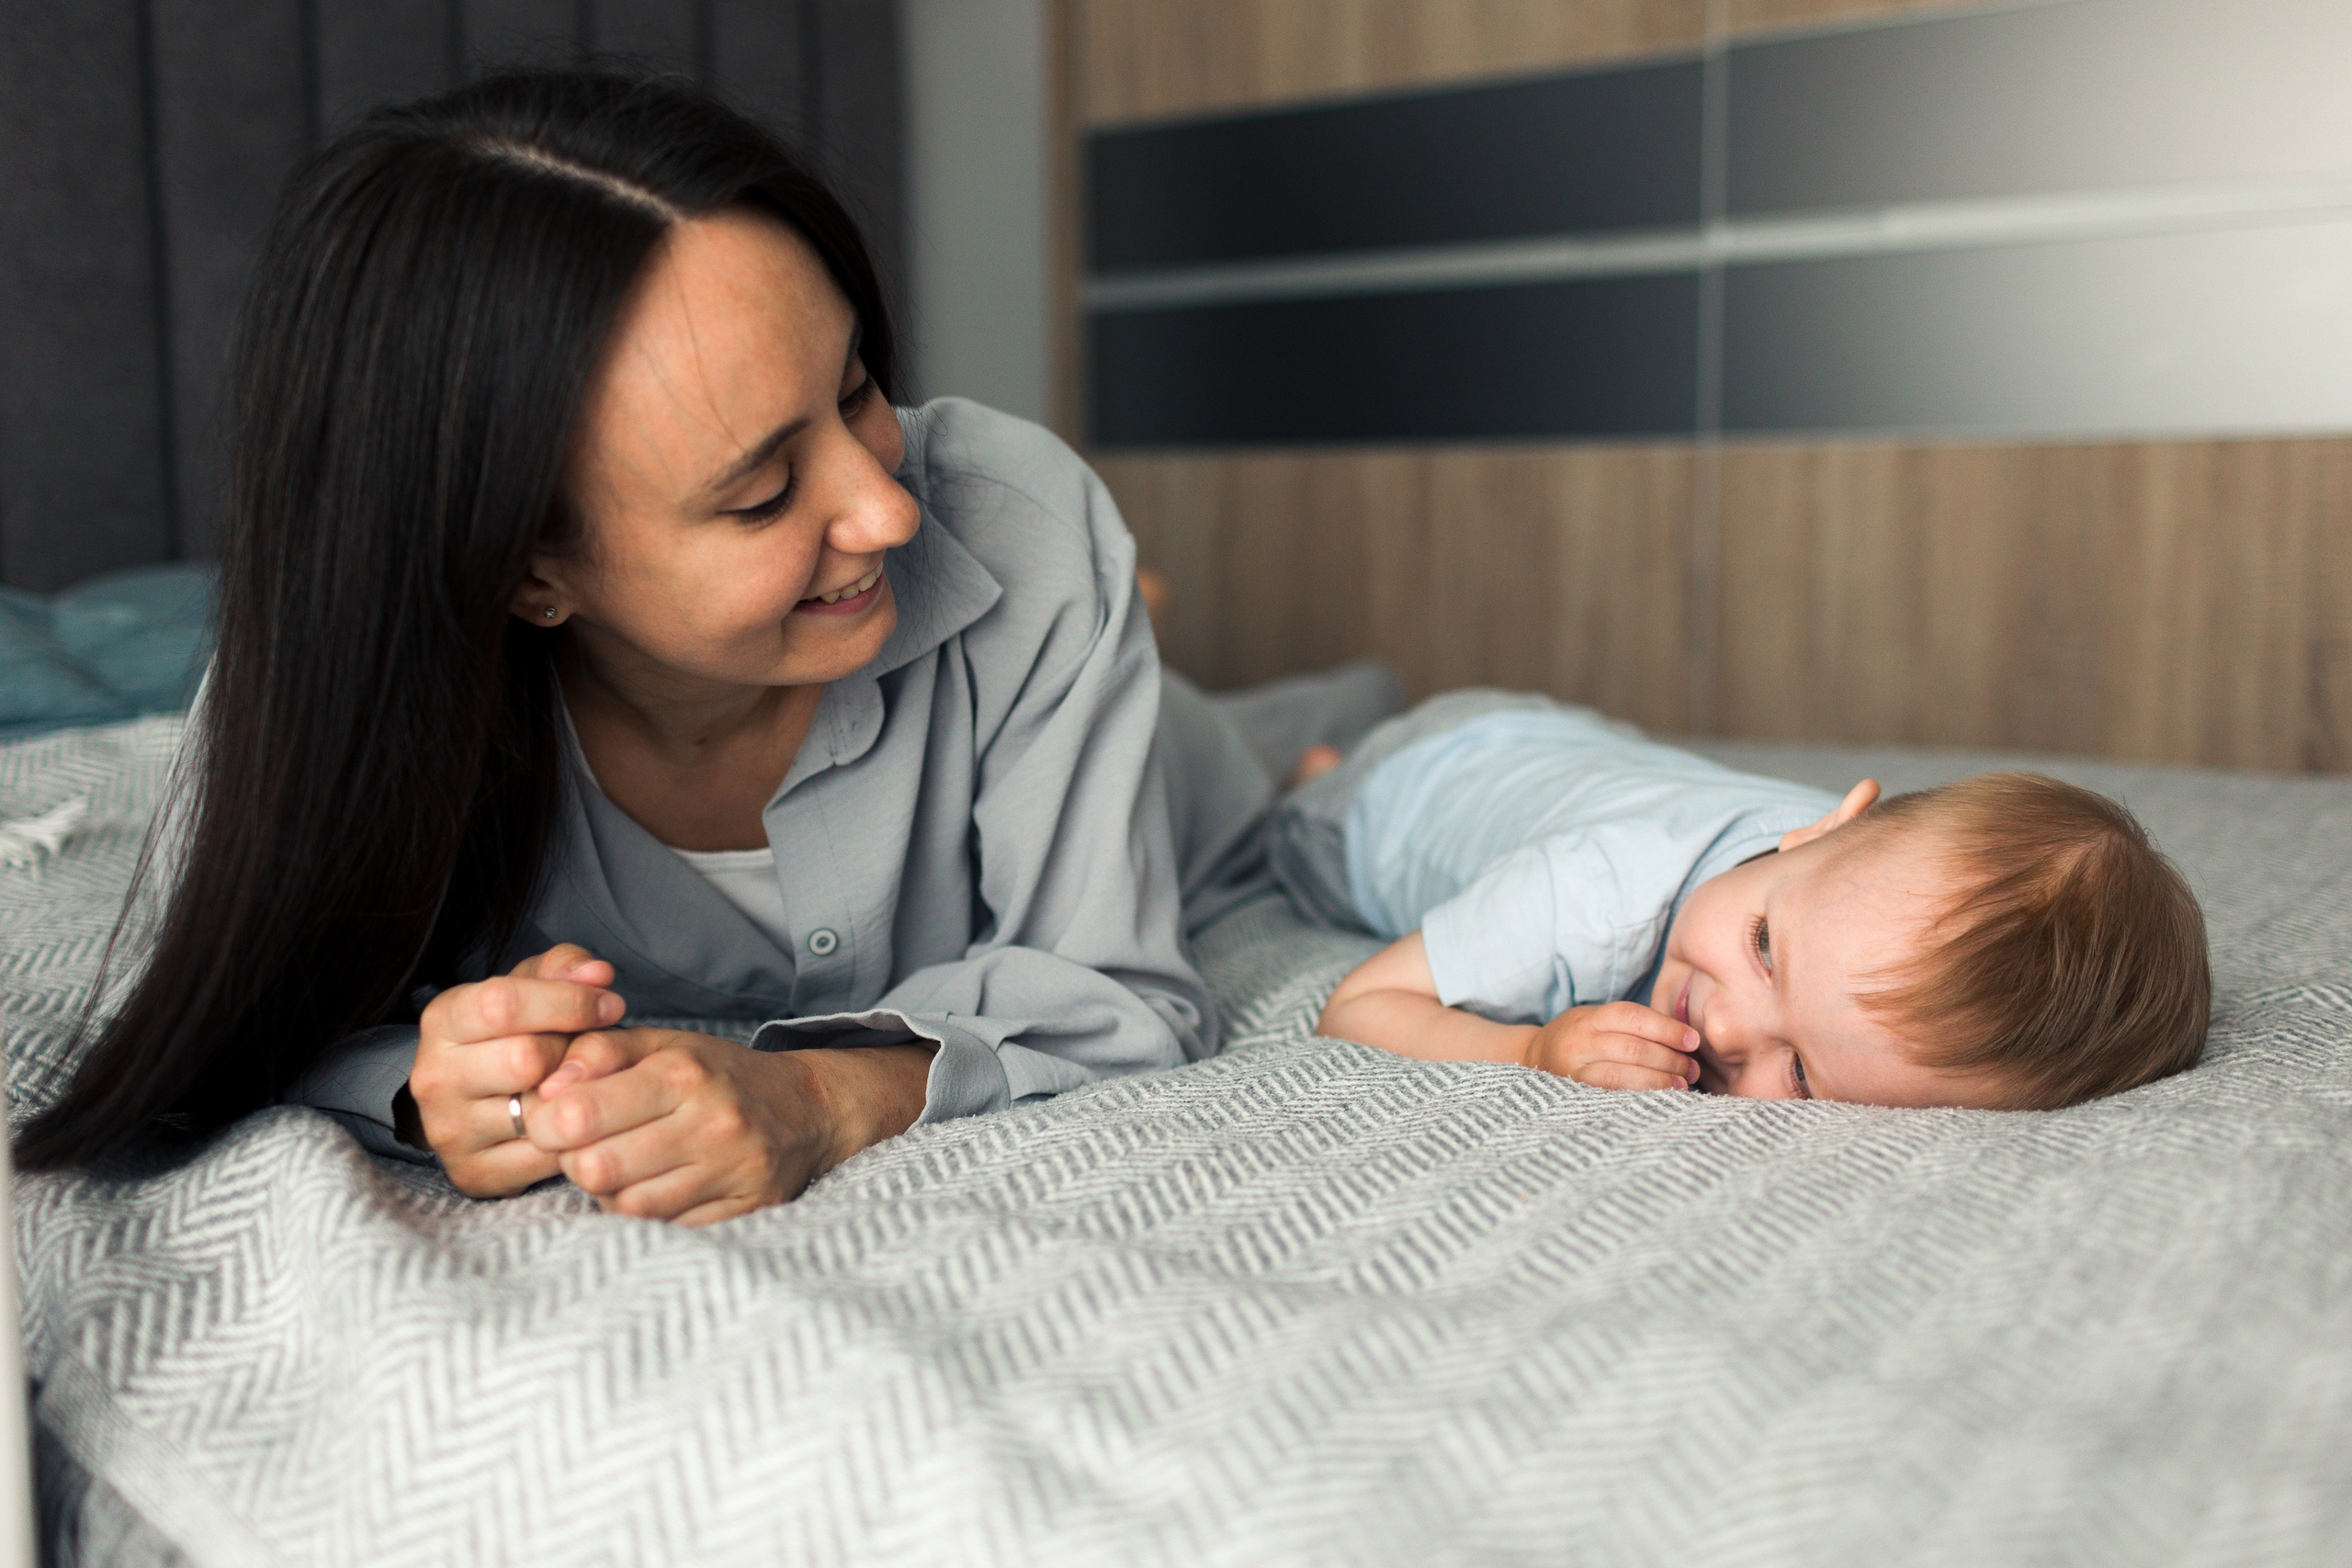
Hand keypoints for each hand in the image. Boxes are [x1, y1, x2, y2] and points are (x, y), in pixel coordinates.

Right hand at [409, 944, 625, 1196]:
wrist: (473, 1102)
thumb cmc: (514, 1033)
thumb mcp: (530, 986)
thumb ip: (564, 967)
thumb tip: (599, 974)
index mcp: (442, 1020)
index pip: (504, 1003)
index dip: (570, 1001)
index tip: (612, 1006)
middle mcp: (434, 1077)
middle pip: (527, 1059)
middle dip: (573, 1052)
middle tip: (593, 1053)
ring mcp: (449, 1131)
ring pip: (539, 1112)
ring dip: (578, 1097)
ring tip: (585, 1085)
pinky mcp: (474, 1174)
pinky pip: (547, 1156)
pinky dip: (576, 1138)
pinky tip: (580, 1119)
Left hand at [526, 1031, 935, 1225]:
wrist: (807, 1110)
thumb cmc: (716, 1076)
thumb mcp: (662, 1044)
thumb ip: (597, 1052)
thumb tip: (544, 1089)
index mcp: (683, 1072)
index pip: (578, 1114)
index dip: (546, 1123)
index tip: (551, 1120)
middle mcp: (712, 1122)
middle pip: (595, 1168)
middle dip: (574, 1161)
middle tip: (582, 1149)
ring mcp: (733, 1171)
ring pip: (627, 1206)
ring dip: (609, 1192)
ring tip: (620, 1168)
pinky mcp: (746, 1210)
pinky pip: (666, 1229)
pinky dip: (646, 1214)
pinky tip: (653, 1188)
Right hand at [1519, 1001, 1700, 1091]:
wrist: (1533, 1058)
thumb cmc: (1581, 1039)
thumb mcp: (1599, 1020)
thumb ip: (1634, 1026)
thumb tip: (1685, 1040)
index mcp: (1589, 1018)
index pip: (1632, 1017)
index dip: (1666, 1029)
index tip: (1693, 1041)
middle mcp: (1578, 1041)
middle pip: (1632, 1048)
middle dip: (1670, 1060)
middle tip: (1693, 1069)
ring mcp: (1573, 1069)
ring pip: (1621, 1076)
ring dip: (1659, 1081)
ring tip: (1682, 1086)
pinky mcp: (1572, 1094)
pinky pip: (1610, 1096)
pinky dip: (1638, 1096)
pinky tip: (1658, 1099)